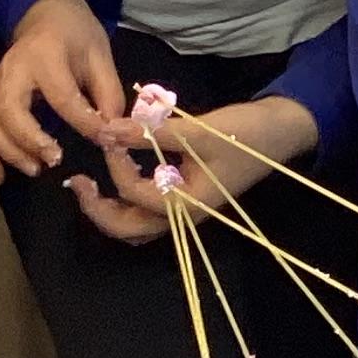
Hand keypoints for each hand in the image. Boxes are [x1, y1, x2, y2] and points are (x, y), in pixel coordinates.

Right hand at [0, 0, 124, 183]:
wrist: (44, 14)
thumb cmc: (75, 35)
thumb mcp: (100, 55)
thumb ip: (108, 93)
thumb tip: (113, 133)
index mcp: (45, 55)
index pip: (61, 95)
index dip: (84, 122)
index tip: (104, 140)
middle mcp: (13, 70)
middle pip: (10, 110)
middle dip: (30, 140)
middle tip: (54, 160)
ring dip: (8, 151)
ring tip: (34, 169)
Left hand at [70, 92, 320, 247]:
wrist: (280, 133)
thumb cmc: (244, 134)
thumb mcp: (198, 131)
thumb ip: (152, 133)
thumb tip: (108, 129)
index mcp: (187, 206)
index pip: (136, 193)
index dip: (117, 164)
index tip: (111, 132)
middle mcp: (183, 216)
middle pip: (128, 229)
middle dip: (98, 210)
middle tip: (77, 185)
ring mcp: (185, 210)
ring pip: (137, 224)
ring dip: (111, 210)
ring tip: (91, 186)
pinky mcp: (187, 198)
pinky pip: (149, 210)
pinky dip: (128, 199)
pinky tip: (122, 176)